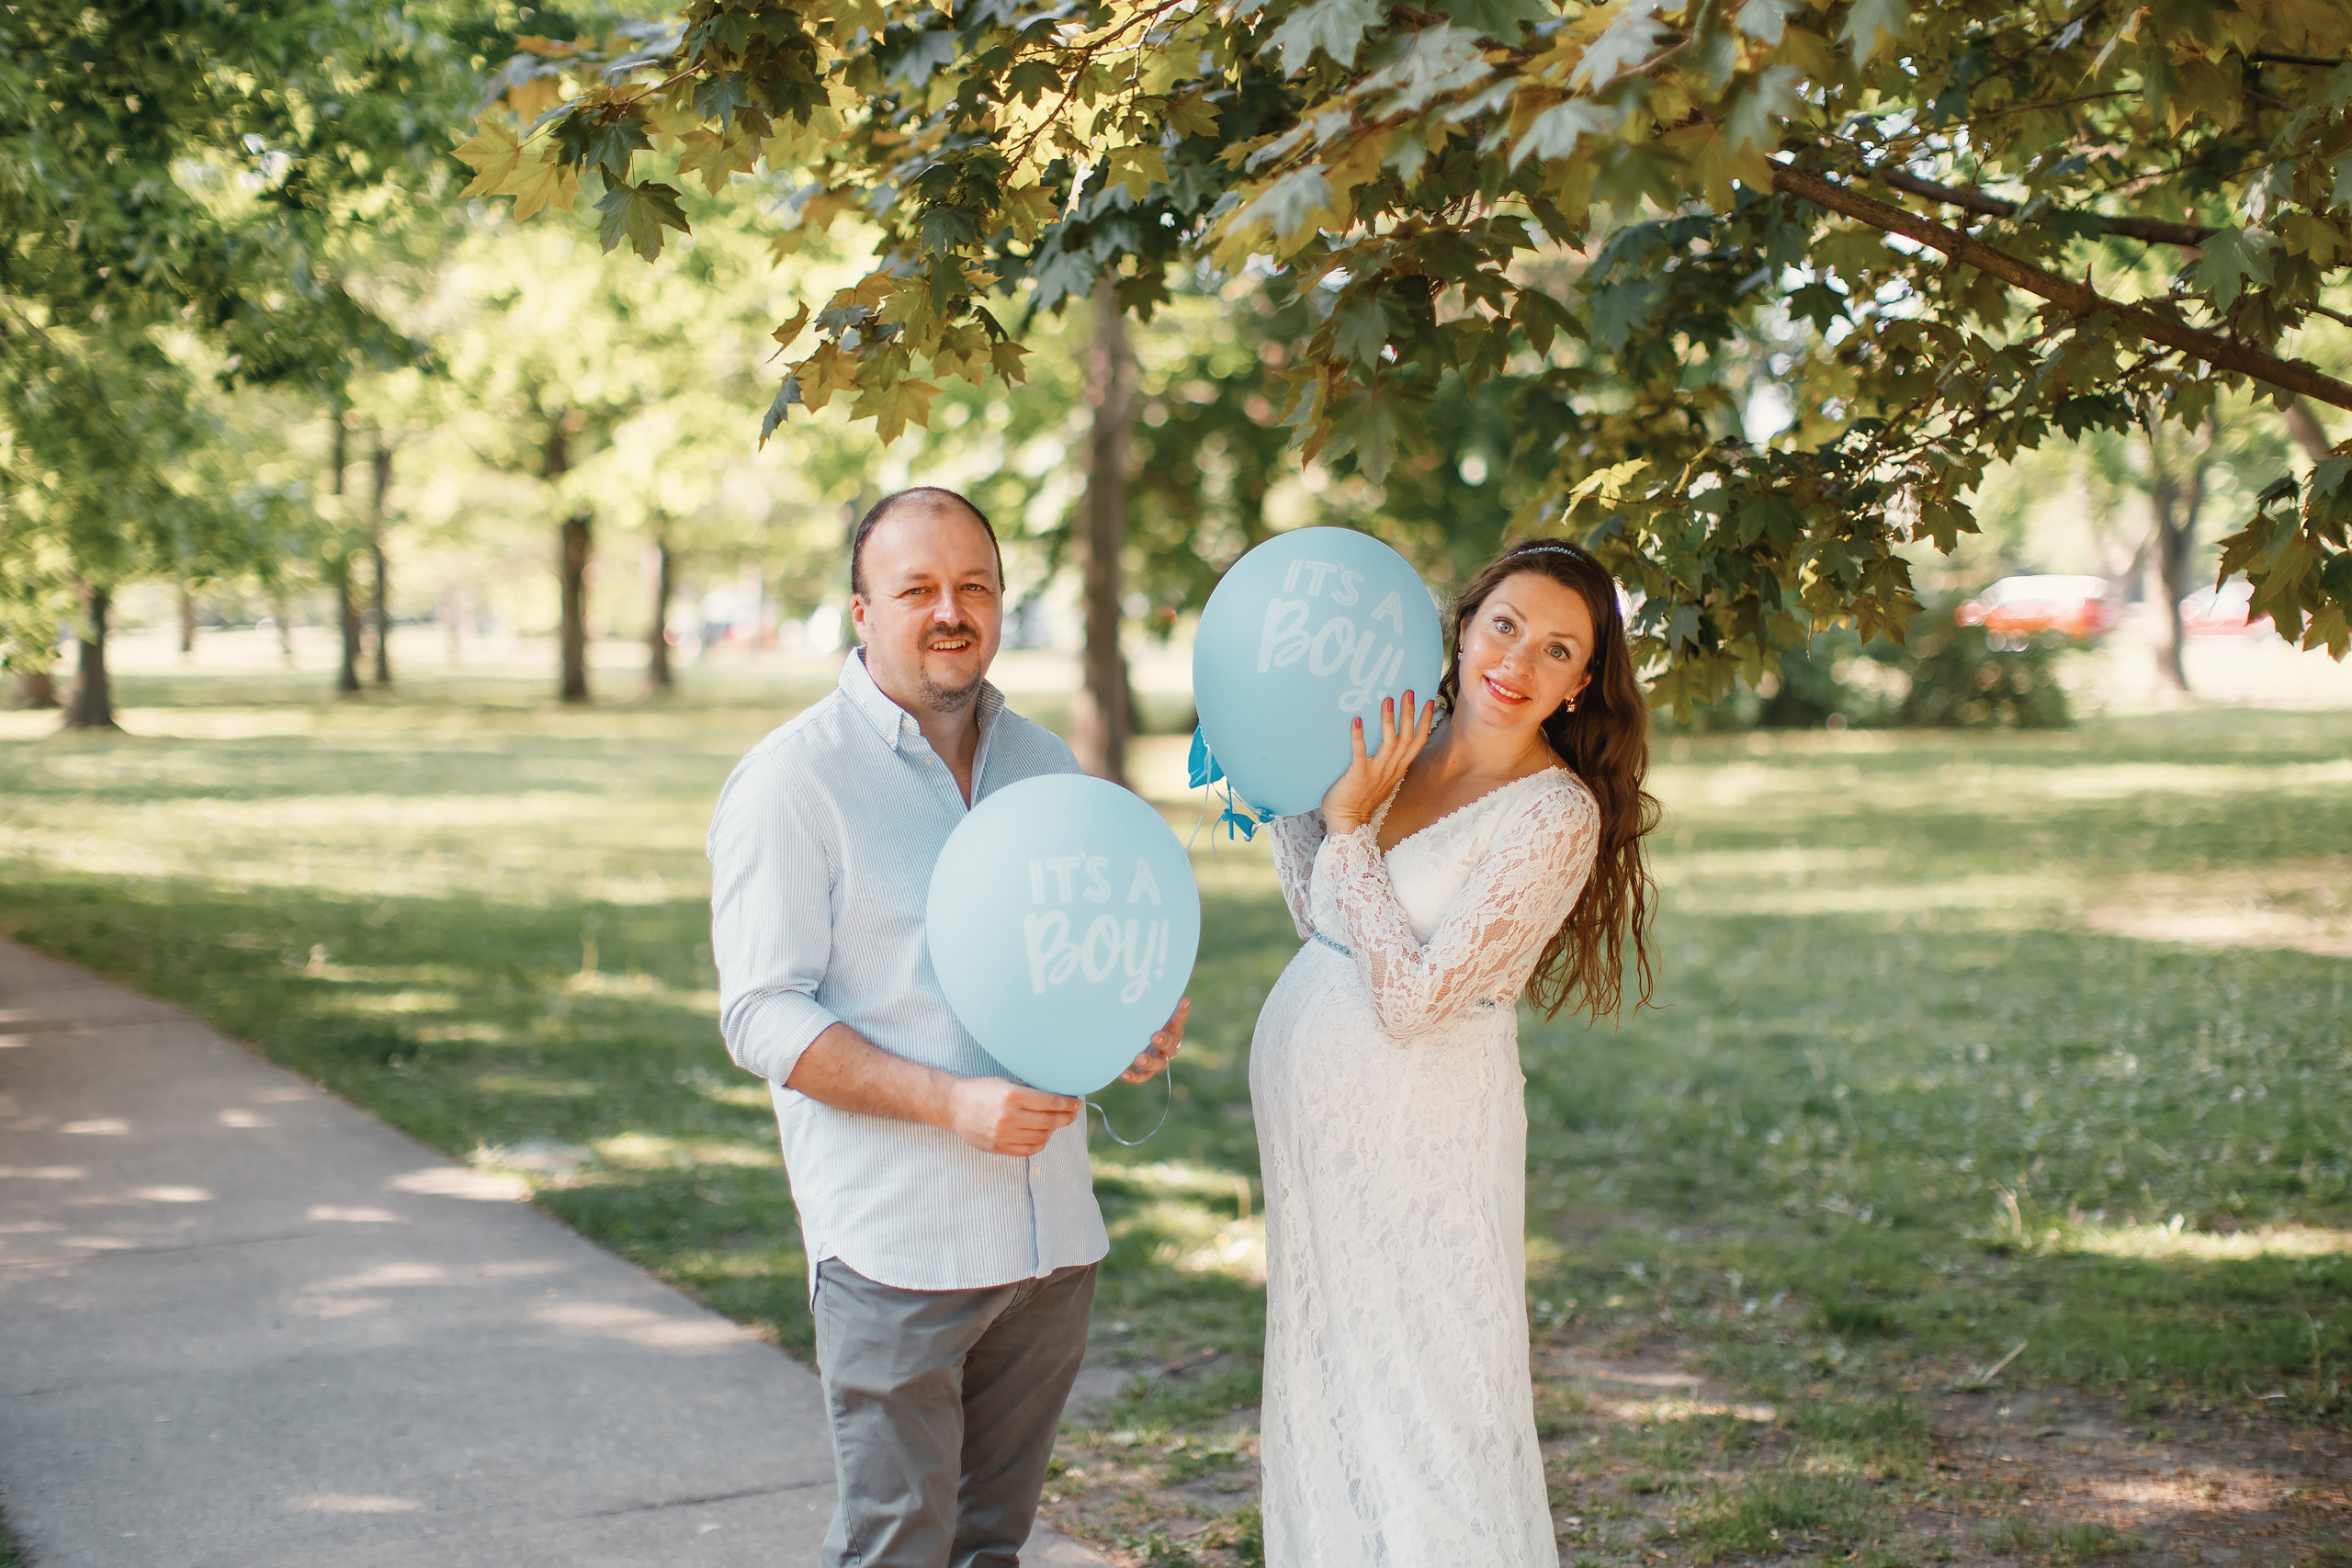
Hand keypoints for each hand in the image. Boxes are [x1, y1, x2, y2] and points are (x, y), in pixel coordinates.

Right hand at [945, 1076, 1079, 1156]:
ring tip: (1055, 1122)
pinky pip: (1029, 1150)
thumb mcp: (1006, 1082)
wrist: (954, 1107)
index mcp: (1012, 1096)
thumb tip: (1057, 1095)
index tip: (1077, 1103)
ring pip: (1042, 1137)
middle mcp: (1009, 1117)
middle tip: (1072, 1114)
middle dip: (1065, 1117)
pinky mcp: (999, 1147)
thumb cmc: (981, 1090)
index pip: (1050, 1102)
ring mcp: (1004, 1135)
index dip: (1067, 1103)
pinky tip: (1042, 1134)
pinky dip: (1041, 1142)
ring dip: (1053, 1130)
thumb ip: (1030, 1091)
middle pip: (1049, 1121)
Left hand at [1120, 998, 1188, 1084]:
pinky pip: (1141, 1076)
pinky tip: (1122, 1072)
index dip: (1180, 1013)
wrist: (1146, 1037)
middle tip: (1154, 1036)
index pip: (1178, 1022)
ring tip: (1138, 1057)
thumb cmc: (1154, 1018)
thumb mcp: (1160, 1006)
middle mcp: (1167, 1047)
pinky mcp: (1144, 1069)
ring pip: (1156, 1065)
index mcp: (1174, 1030)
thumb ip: (1169, 995)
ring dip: (1149, 1061)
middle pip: (1169, 1047)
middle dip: (1163, 1042)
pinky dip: (1133, 1076)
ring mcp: (1156, 1059)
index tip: (1181, 1002)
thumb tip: (1183, 980)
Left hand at [1320, 691, 1437, 832]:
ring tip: (1387, 699)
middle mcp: (1391, 769)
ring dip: (1389, 720)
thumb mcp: (1382, 779)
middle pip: (1407, 738)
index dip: (1425, 722)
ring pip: (1390, 742)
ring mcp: (1376, 772)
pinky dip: (1359, 737)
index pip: (1418, 742)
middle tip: (1409, 692)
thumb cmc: (1361, 798)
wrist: (1348, 821)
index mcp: (1398, 769)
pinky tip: (1356, 721)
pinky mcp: (1358, 775)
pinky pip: (1360, 754)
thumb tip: (1388, 741)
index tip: (1429, 702)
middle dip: (1410, 714)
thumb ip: (1387, 761)